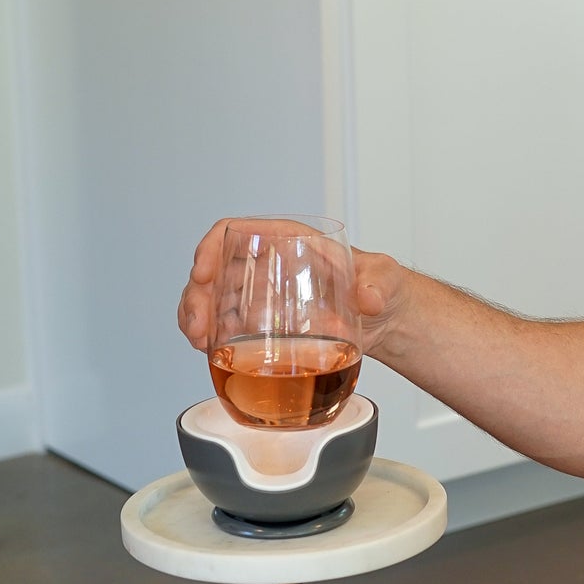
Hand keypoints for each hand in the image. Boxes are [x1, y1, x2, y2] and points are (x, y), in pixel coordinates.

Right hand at [177, 220, 414, 359]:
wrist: (386, 321)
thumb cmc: (382, 287)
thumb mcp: (385, 279)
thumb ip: (379, 283)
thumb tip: (367, 296)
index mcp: (290, 242)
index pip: (237, 231)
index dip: (211, 248)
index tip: (203, 274)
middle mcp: (269, 265)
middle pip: (215, 270)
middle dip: (197, 296)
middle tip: (198, 328)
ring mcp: (262, 295)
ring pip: (212, 299)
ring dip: (196, 319)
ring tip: (199, 343)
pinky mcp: (264, 324)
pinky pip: (225, 325)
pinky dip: (211, 337)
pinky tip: (209, 352)